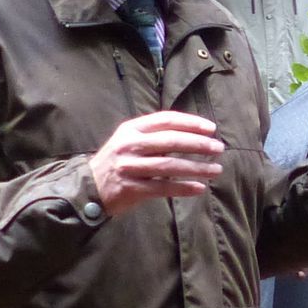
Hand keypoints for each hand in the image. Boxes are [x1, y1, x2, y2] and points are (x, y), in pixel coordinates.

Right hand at [88, 111, 226, 217]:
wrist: (88, 188)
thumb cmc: (116, 162)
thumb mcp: (129, 141)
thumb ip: (154, 135)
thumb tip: (193, 133)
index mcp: (131, 129)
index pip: (166, 120)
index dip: (191, 123)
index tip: (212, 128)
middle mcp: (130, 145)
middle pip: (171, 140)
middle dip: (199, 144)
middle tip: (219, 148)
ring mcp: (129, 166)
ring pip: (170, 165)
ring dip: (197, 168)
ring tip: (216, 170)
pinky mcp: (131, 188)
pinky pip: (163, 187)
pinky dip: (184, 187)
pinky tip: (200, 188)